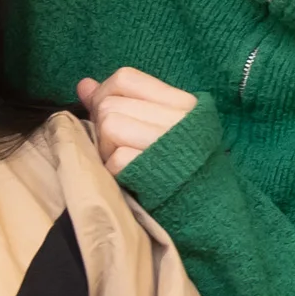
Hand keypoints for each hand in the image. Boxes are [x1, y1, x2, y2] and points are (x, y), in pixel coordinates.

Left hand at [75, 69, 196, 175]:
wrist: (211, 216)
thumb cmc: (183, 171)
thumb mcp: (162, 130)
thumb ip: (124, 103)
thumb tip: (83, 84)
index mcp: (186, 105)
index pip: (126, 79)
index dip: (105, 94)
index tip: (107, 115)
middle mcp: (180, 120)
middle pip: (111, 105)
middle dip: (104, 129)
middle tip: (121, 149)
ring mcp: (167, 144)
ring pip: (109, 126)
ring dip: (107, 150)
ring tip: (125, 164)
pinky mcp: (152, 170)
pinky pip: (114, 158)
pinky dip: (114, 172)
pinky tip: (131, 180)